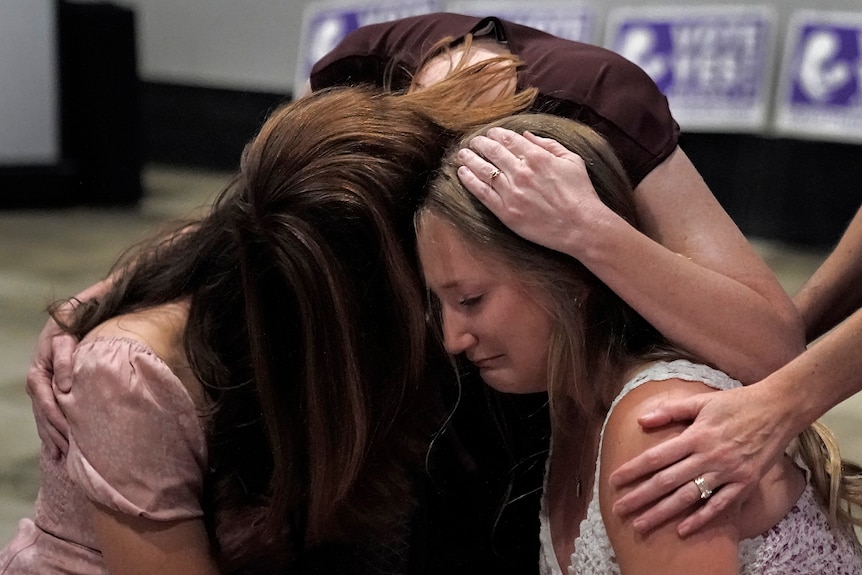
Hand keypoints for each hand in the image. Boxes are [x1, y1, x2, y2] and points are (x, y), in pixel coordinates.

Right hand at [26, 315, 76, 458]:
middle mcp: (36, 386)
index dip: (59, 422)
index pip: (48, 405)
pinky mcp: (47, 392)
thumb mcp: (64, 340)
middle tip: (70, 455)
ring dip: (53, 438)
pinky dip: (51, 432)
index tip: (71, 437)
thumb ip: (64, 361)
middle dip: (56, 436)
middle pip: (44, 417)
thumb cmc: (67, 330)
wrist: (64, 322)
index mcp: (38, 376)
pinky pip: (46, 416)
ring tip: (64, 457)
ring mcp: (40, 391)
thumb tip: (65, 387)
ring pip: (44, 420)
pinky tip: (57, 447)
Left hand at [456, 127, 609, 253]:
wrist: (581, 226)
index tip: (489, 133)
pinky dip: (469, 181)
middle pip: (492, 152)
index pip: (508, 139)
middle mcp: (521, 172)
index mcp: (537, 157)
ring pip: (483, 170)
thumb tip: (525, 134)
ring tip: (462, 154)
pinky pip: (482, 193)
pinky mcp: (506, 212)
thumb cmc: (580, 193)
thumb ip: (548, 144)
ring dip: (469, 159)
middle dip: (479, 143)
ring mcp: (512, 193)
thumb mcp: (571, 160)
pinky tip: (462, 173)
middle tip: (473, 142)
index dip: (495, 134)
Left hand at [608, 384, 794, 536]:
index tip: (615, 481)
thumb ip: (671, 411)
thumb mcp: (701, 401)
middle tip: (619, 510)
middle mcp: (709, 456)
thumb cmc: (736, 404)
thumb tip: (642, 420)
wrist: (778, 410)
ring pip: (689, 497)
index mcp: (696, 435)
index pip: (657, 456)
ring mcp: (728, 472)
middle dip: (641, 497)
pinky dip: (701, 519)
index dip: (634, 470)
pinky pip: (720, 505)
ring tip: (641, 525)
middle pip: (667, 481)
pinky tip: (682, 530)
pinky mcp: (745, 484)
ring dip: (663, 513)